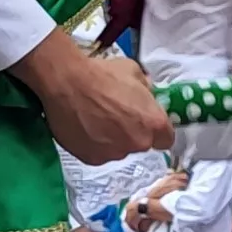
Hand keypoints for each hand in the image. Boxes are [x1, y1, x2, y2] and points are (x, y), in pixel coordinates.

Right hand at [13, 29, 172, 164]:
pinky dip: (93, 144)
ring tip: (95, 120)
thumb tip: (144, 95)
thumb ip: (145, 90)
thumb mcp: (134, 72)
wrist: (66, 82)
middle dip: (132, 132)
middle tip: (114, 116)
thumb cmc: (101, 74)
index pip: (166, 139)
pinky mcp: (92, 158)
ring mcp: (114, 153)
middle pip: (140, 144)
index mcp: (154, 123)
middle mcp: (138, 143)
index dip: (155, 130)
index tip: (144, 121)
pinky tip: (84, 127)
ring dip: (112, 139)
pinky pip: (98, 153)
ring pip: (118, 149)